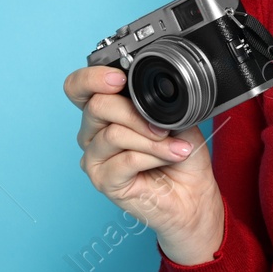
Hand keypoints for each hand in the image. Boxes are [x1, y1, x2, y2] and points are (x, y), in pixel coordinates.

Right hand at [63, 65, 225, 265]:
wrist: (194, 193)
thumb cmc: (182, 153)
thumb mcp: (174, 117)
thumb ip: (156, 101)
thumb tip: (148, 90)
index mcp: (106, 112)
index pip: (78, 88)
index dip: (92, 78)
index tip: (120, 79)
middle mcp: (93, 133)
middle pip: (97, 106)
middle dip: (136, 113)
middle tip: (164, 127)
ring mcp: (95, 157)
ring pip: (114, 133)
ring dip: (152, 139)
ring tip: (176, 147)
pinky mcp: (103, 180)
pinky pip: (125, 159)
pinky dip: (153, 155)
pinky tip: (170, 157)